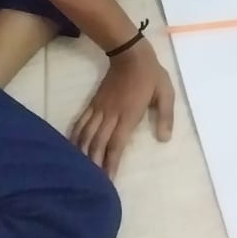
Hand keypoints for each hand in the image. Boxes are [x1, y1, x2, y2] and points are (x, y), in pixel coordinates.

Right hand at [72, 40, 174, 176]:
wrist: (130, 54)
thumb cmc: (150, 76)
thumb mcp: (165, 93)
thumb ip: (165, 116)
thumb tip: (164, 138)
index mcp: (128, 115)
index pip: (116, 144)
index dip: (111, 163)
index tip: (107, 180)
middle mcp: (110, 115)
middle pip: (98, 144)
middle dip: (93, 164)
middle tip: (90, 183)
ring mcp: (99, 109)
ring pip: (86, 135)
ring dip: (81, 153)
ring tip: (78, 171)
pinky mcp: (93, 103)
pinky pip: (81, 122)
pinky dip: (75, 136)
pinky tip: (71, 148)